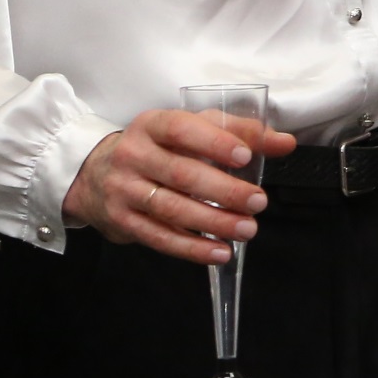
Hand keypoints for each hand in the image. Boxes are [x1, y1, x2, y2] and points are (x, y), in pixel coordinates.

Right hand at [62, 110, 299, 265]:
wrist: (93, 174)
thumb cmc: (158, 148)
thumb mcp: (192, 129)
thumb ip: (240, 132)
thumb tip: (285, 142)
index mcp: (152, 125)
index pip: (182, 129)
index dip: (214, 143)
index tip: (245, 157)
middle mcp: (133, 156)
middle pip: (181, 174)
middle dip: (224, 191)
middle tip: (258, 202)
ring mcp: (124, 190)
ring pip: (172, 209)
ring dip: (214, 223)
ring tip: (247, 229)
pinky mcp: (122, 221)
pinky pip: (160, 237)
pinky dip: (192, 248)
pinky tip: (219, 252)